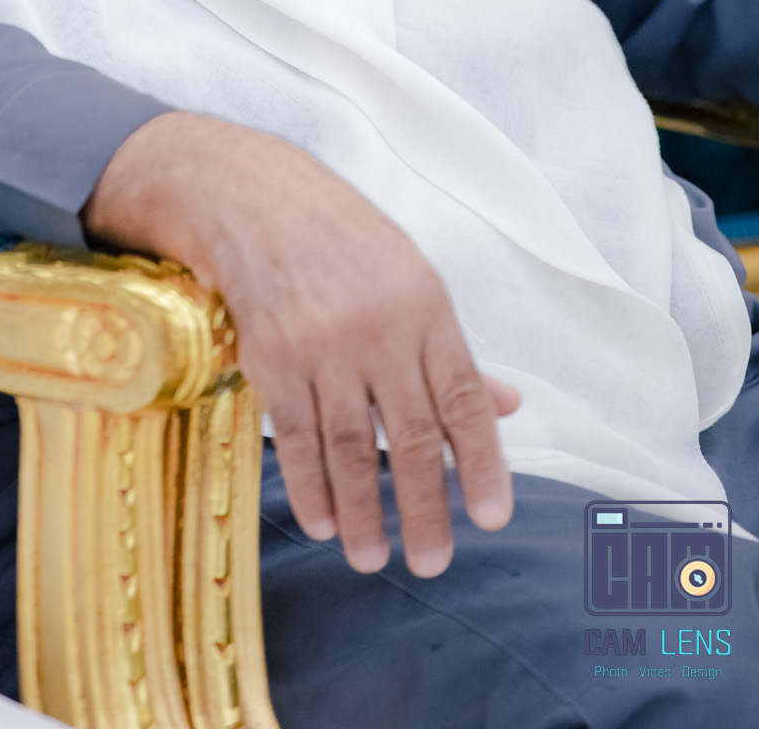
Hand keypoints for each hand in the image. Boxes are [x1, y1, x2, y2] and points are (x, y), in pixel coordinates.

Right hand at [83, 111, 519, 577]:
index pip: (463, 398)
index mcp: (424, 305)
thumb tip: (507, 406)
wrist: (252, 197)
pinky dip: (310, 485)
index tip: (492, 518)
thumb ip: (451, 350)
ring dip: (363, 513)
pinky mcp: (271, 357)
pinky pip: (295, 436)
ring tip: (372, 559)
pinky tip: (322, 520)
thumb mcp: (409, 277)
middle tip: (433, 561)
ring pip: (351, 447)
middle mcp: (378, 328)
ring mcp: (321, 344)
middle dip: (425, 508)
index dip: (482, 463)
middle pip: (412, 435)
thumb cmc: (341, 239)